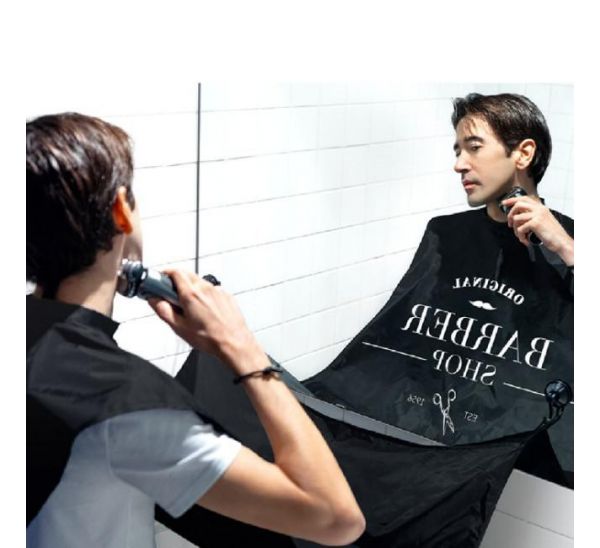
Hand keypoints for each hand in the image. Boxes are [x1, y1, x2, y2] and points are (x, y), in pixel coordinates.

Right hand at [148, 269, 262, 370]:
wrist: (234, 343)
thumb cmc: (210, 338)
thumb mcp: (179, 328)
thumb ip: (163, 311)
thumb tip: (154, 300)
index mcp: (191, 294)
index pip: (175, 272)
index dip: (164, 273)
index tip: (159, 281)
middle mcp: (205, 288)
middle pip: (187, 274)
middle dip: (176, 280)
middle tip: (170, 294)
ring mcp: (217, 290)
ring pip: (199, 282)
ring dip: (190, 288)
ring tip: (189, 307)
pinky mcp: (226, 295)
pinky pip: (211, 290)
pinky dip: (204, 295)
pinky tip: (204, 311)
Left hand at [502, 196, 573, 264]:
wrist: (561, 242)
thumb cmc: (552, 235)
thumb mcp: (543, 222)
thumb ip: (532, 217)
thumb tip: (517, 217)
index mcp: (541, 208)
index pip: (525, 198)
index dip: (512, 200)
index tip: (504, 203)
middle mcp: (540, 209)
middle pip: (518, 205)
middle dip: (510, 215)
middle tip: (510, 224)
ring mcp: (538, 215)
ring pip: (516, 219)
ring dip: (515, 230)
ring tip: (521, 236)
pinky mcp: (536, 223)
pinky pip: (520, 229)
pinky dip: (521, 237)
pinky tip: (526, 241)